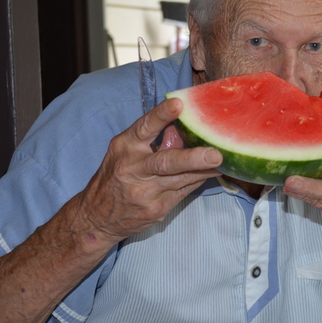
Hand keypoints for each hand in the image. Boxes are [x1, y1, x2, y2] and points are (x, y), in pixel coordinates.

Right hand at [76, 97, 222, 245]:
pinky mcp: (156, 210)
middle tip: (216, 154)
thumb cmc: (115, 177)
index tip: (179, 104)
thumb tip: (182, 128)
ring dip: (205, 170)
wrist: (96, 218)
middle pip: (166, 163)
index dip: (161, 115)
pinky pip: (183, 192)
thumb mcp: (125, 152)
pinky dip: (199, 181)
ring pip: (181, 179)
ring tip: (225, 160)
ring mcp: (145, 193)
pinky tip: (213, 173)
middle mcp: (133, 170)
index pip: (144, 128)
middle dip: (193, 158)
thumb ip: (152, 140)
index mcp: (125, 148)